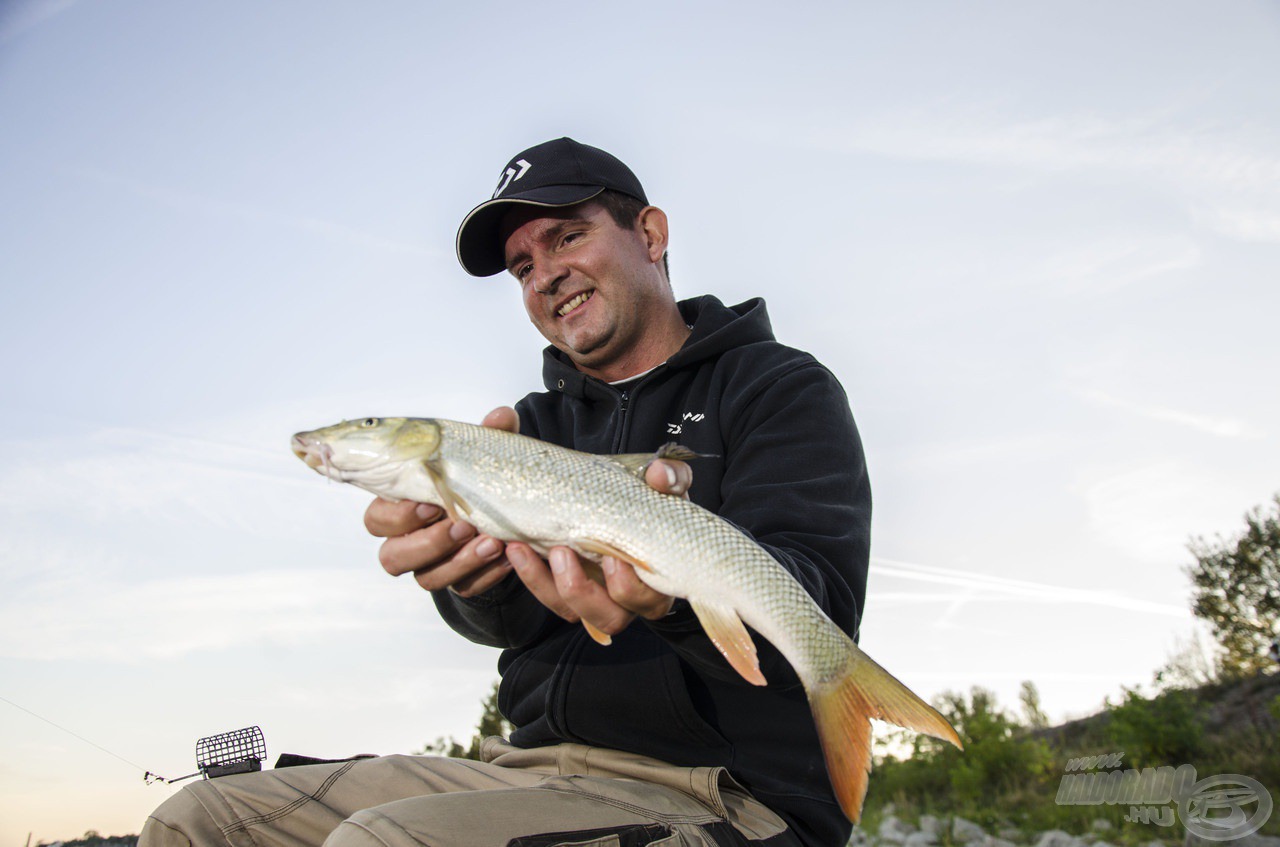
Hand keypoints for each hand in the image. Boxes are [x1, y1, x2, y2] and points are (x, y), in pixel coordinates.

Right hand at [364, 407, 517, 597]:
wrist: (502, 518)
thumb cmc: (476, 483)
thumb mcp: (482, 458)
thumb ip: (490, 437)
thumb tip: (503, 415)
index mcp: (399, 508)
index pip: (377, 519)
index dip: (399, 516)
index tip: (430, 503)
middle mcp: (407, 543)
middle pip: (393, 557)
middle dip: (428, 543)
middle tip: (463, 525)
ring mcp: (431, 566)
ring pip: (427, 579)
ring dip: (460, 562)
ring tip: (493, 542)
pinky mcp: (459, 584)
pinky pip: (465, 588)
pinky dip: (486, 575)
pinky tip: (508, 557)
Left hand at [506, 454, 690, 636]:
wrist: (625, 498)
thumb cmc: (654, 499)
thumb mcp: (667, 484)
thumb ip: (672, 477)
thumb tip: (660, 475)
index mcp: (658, 580)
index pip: (650, 601)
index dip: (630, 588)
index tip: (613, 557)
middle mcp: (628, 599)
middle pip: (610, 618)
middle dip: (583, 591)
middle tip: (563, 551)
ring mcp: (596, 596)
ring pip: (571, 612)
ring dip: (545, 584)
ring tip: (523, 548)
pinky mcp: (567, 588)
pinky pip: (548, 595)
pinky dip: (529, 574)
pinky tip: (515, 547)